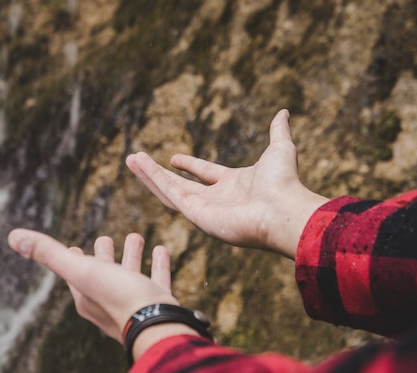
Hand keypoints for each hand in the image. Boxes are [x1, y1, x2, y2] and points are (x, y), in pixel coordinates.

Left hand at [7, 230, 198, 358]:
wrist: (157, 322)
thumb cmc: (117, 297)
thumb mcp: (80, 270)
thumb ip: (49, 254)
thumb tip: (12, 236)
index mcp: (87, 297)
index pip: (75, 276)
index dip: (72, 260)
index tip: (73, 249)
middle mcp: (109, 302)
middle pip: (103, 274)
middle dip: (104, 256)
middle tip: (105, 239)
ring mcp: (134, 303)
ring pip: (131, 275)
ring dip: (131, 256)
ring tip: (135, 238)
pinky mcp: (157, 302)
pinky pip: (156, 279)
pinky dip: (157, 264)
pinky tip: (160, 250)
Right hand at [126, 109, 327, 258]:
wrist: (284, 209)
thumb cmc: (284, 184)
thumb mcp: (280, 149)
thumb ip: (278, 132)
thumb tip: (284, 113)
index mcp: (234, 185)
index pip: (205, 174)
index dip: (189, 165)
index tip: (173, 157)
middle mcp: (217, 199)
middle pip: (180, 185)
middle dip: (158, 173)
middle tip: (138, 159)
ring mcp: (205, 209)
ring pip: (169, 191)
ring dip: (149, 176)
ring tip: (131, 160)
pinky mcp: (196, 215)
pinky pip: (171, 195)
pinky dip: (154, 180)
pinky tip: (141, 165)